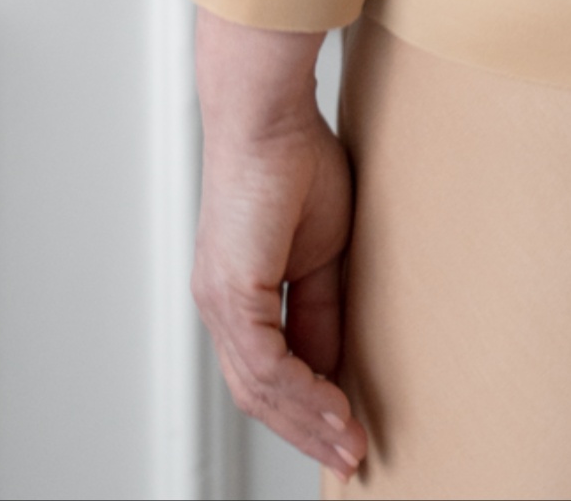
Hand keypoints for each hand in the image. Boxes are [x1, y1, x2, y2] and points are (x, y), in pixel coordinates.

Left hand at [192, 7, 368, 481]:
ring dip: (309, 422)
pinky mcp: (231, 292)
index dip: (307, 406)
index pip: (268, 370)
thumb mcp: (322, 248)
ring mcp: (220, 301)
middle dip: (307, 429)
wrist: (269, 115)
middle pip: (259, 393)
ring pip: (261, 388)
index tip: (347, 429)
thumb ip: (321, 304)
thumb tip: (332, 357)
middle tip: (350, 454)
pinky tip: (335, 408)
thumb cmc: (295, 160)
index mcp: (238, 292)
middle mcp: (220, 304)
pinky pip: (267, 364)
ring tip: (350, 443)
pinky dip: (304, 394)